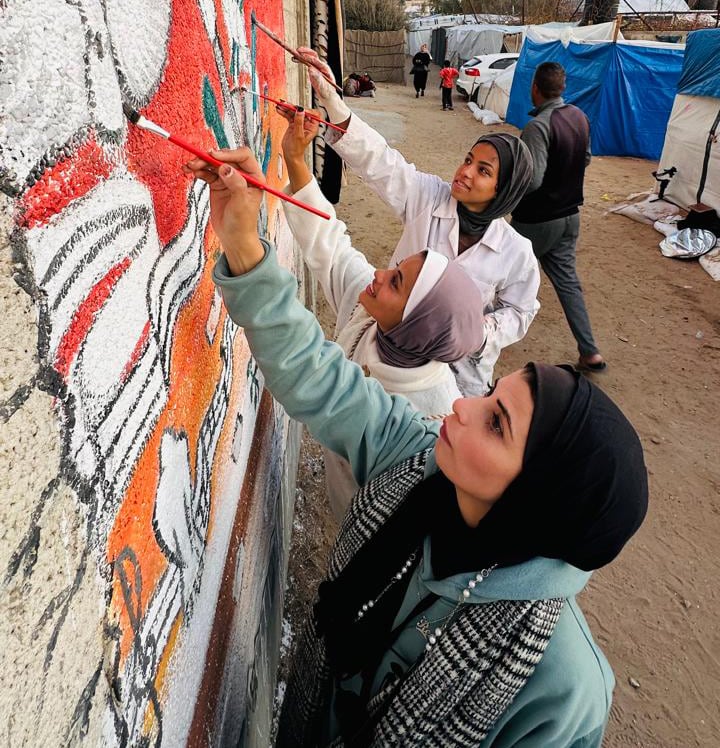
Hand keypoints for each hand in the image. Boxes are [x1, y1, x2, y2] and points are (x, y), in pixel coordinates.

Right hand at [182, 147, 264, 274]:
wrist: (233, 237)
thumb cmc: (243, 223)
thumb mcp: (241, 204)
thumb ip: (236, 184)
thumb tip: (225, 167)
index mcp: (254, 177)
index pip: (243, 156)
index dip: (228, 154)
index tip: (213, 156)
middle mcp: (242, 175)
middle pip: (225, 157)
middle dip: (210, 158)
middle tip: (196, 161)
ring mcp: (229, 179)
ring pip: (214, 163)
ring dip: (201, 163)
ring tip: (189, 167)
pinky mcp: (217, 184)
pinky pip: (207, 172)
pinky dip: (199, 171)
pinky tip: (191, 172)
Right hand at [278, 106, 319, 162]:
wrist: (291, 156)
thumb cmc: (297, 149)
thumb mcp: (298, 136)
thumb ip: (299, 122)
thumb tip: (300, 111)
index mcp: (312, 127)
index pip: (313, 114)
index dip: (306, 109)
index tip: (298, 108)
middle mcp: (307, 124)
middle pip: (301, 111)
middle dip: (293, 107)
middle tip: (285, 104)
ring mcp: (299, 124)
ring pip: (294, 112)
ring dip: (287, 108)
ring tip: (280, 105)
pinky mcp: (293, 124)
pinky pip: (289, 116)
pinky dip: (284, 113)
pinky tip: (279, 110)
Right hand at [295, 47, 336, 100]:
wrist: (327, 96)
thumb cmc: (327, 92)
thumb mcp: (323, 86)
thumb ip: (317, 78)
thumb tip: (310, 69)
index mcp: (325, 68)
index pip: (315, 60)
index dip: (308, 57)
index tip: (301, 55)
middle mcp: (321, 66)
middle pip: (313, 55)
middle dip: (305, 52)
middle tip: (297, 50)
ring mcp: (317, 68)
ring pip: (309, 58)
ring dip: (302, 54)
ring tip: (295, 53)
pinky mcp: (313, 71)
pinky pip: (306, 63)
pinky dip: (301, 60)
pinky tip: (296, 59)